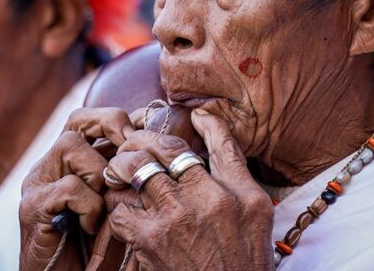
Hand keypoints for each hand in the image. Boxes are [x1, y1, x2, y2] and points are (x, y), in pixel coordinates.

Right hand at [19, 108, 135, 270]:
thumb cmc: (94, 249)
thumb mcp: (115, 205)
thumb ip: (124, 177)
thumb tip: (157, 142)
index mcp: (67, 163)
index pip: (89, 119)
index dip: (119, 120)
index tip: (146, 134)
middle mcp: (49, 166)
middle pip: (77, 119)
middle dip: (110, 126)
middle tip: (131, 149)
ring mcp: (37, 185)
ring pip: (70, 145)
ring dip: (99, 170)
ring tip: (107, 200)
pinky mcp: (32, 209)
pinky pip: (68, 187)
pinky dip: (89, 205)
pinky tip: (92, 227)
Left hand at [105, 109, 274, 270]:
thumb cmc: (243, 262)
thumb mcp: (256, 215)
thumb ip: (237, 175)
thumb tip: (214, 135)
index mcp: (240, 193)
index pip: (220, 142)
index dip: (204, 122)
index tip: (192, 116)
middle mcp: (208, 199)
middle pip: (166, 147)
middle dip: (142, 139)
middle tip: (133, 143)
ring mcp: (177, 217)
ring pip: (137, 169)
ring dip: (122, 166)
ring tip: (117, 170)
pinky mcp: (150, 240)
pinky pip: (121, 209)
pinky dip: (117, 206)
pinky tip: (121, 210)